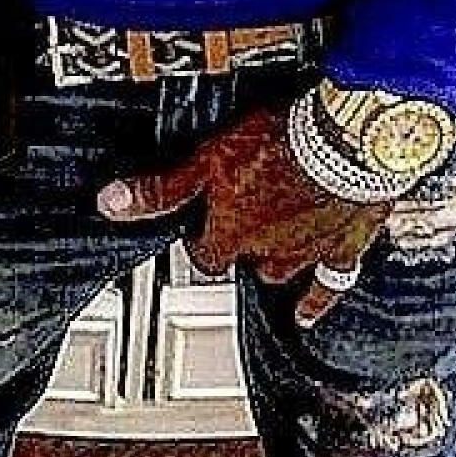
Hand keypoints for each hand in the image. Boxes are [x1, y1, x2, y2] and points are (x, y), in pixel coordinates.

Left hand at [99, 108, 390, 327]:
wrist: (345, 143)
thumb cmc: (280, 144)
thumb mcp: (208, 158)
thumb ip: (162, 189)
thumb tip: (110, 203)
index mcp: (232, 233)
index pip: (205, 253)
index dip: (201, 240)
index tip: (200, 229)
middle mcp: (267, 251)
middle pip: (245, 260)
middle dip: (240, 246)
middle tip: (239, 228)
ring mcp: (307, 252)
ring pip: (283, 270)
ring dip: (274, 262)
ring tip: (266, 258)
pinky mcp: (345, 245)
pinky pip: (331, 283)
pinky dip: (318, 300)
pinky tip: (308, 313)